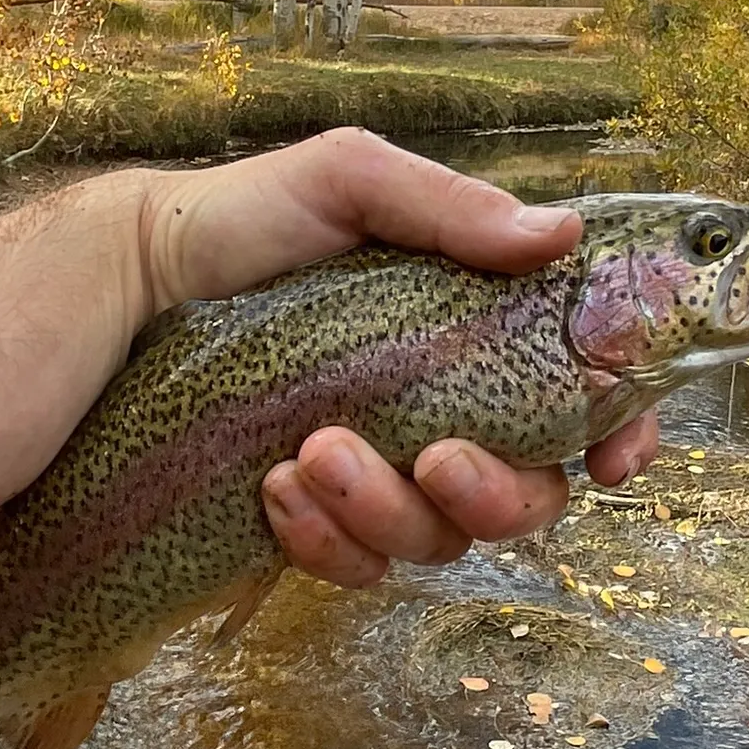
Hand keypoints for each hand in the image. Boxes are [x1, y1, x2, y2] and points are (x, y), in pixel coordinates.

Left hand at [139, 128, 659, 586]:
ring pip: (440, 539)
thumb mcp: (349, 181)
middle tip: (437, 457)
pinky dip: (325, 542)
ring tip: (310, 453)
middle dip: (498, 494)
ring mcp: (382, 466)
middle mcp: (443, 402)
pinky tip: (274, 492)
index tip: (616, 463)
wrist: (132, 283)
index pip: (578, 389)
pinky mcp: (316, 517)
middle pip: (529, 492)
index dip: (616, 429)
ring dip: (388, 511)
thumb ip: (452, 208)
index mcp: (471, 323)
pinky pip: (355, 566)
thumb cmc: (248, 218)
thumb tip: (562, 235)